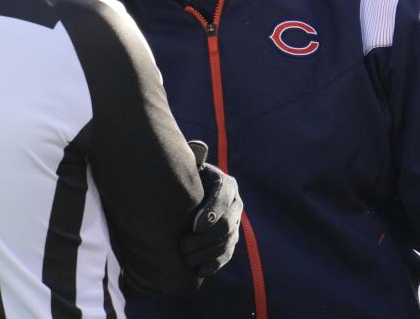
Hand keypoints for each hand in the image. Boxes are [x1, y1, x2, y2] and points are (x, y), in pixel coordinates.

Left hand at [181, 141, 241, 276]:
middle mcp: (235, 204)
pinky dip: (214, 264)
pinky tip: (200, 271)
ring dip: (206, 253)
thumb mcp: (190, 167)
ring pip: (227, 243)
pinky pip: (227, 256)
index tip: (194, 226)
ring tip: (186, 259)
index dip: (211, 212)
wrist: (188, 196)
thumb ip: (194, 158)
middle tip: (183, 246)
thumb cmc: (186, 179)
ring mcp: (235, 224)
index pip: (224, 198)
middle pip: (227, 225)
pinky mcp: (230, 241)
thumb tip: (199, 147)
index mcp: (226, 184)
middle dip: (205, 238)